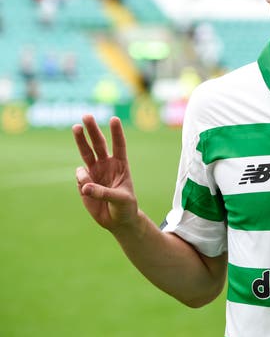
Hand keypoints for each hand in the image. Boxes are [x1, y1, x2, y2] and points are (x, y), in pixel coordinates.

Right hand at [72, 115, 137, 230]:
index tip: (114, 119)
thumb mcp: (120, 200)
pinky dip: (81, 180)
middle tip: (86, 116)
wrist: (117, 220)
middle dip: (92, 129)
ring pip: (85, 153)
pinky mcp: (84, 183)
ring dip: (80, 140)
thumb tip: (84, 186)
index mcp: (121, 165)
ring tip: (77, 127)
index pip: (119, 145)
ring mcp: (94, 173)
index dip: (116, 133)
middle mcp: (106, 165)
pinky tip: (87, 189)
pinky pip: (79, 177)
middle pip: (98, 143)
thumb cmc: (125, 207)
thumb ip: (103, 192)